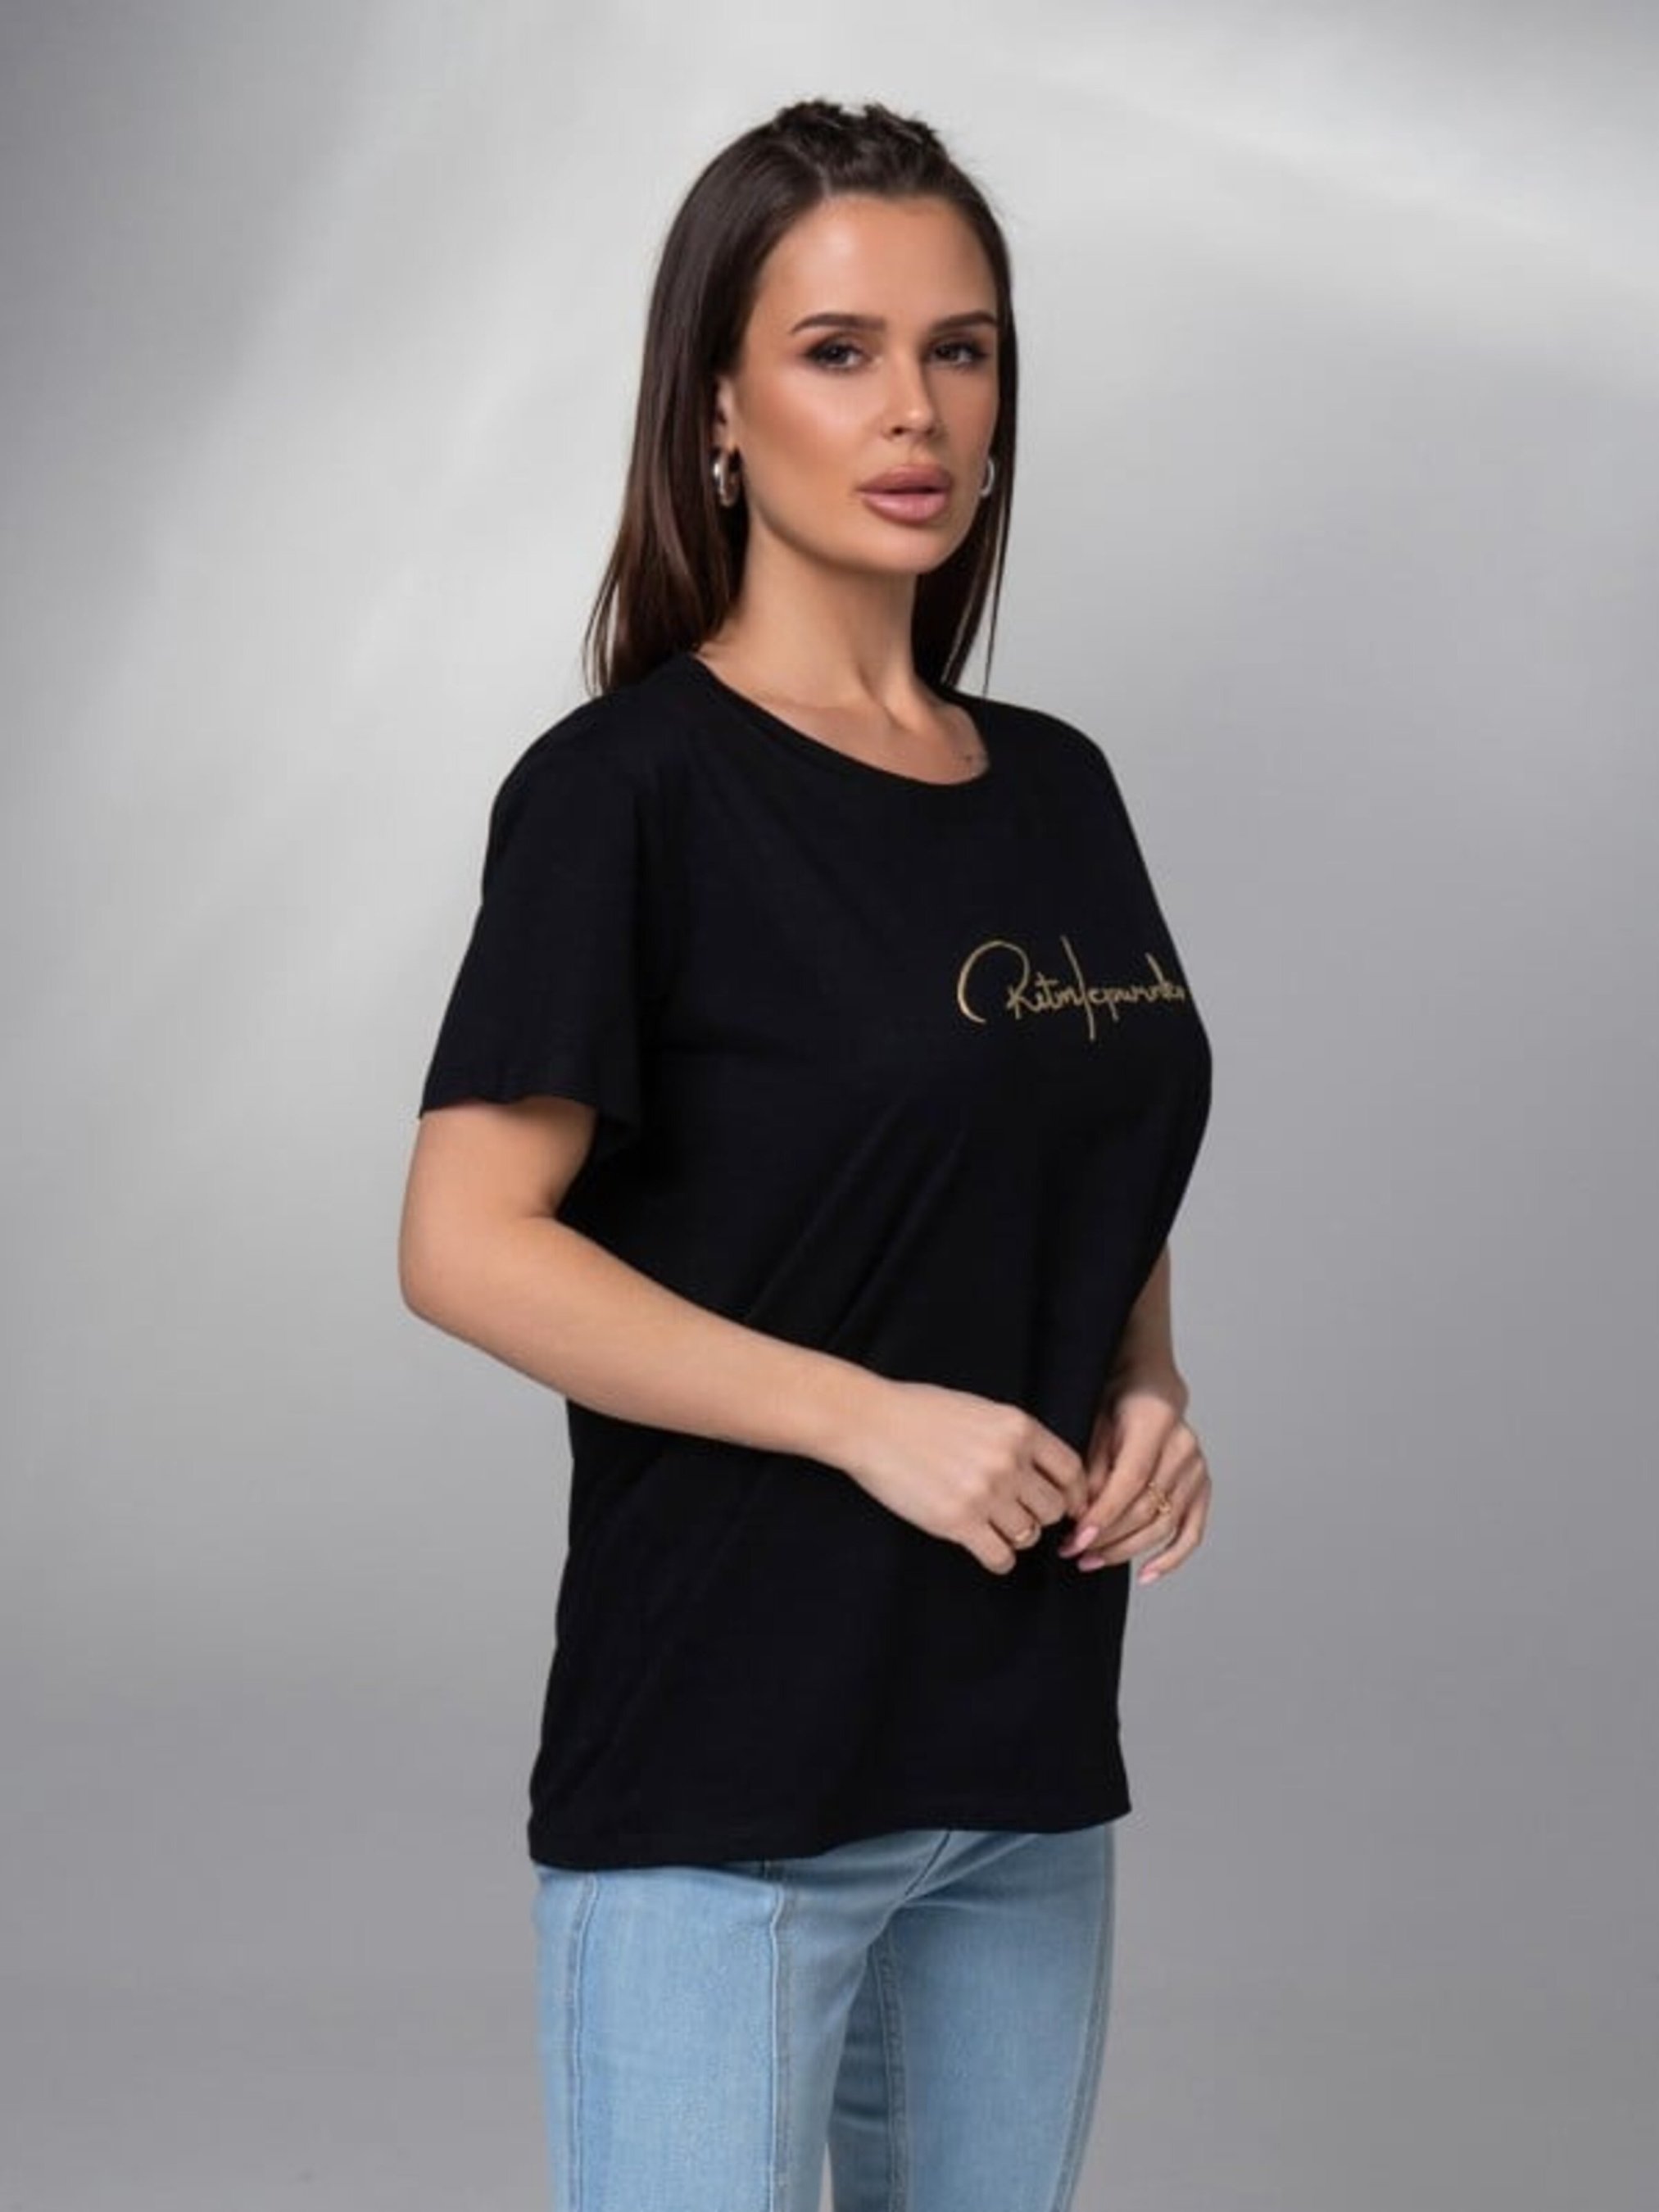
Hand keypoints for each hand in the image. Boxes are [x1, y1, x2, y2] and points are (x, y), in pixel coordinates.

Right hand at [834, 1376, 1092, 1576]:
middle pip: (1054, 1508)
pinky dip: (998, 1559)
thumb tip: (1044, 1471)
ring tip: (994, 1526)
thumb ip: (1015, 1437)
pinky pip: (1001, 1557)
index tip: (1070, 1506)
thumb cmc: (919, 1413)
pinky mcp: (958, 1522)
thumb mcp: (981, 1410)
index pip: (1071, 1471)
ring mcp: (985, 1493)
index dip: (1076, 1494)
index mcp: (1018, 1428)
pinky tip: (985, 1547)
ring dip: (1015, 1535)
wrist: (870, 1423)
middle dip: (1039, 1514)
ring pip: (1029, 1534)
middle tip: (1018, 1513)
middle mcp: (1008, 1461)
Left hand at [1056, 1376, 1210, 1585]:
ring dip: (1126, 1550)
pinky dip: (1171, 1557)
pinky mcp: (1203, 1489)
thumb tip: (1083, 1516)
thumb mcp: (1095, 1425)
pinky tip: (1147, 1574)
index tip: (1077, 1538)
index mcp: (1156, 1424)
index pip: (1131, 1480)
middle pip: (1147, 1508)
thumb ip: (1093, 1469)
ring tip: (1092, 1560)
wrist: (1151, 1390)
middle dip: (1107, 1536)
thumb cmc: (1118, 1404)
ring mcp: (1197, 1471)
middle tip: (1073, 1551)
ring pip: (1164, 1525)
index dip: (1104, 1513)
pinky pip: (1192, 1532)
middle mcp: (1184, 1449)